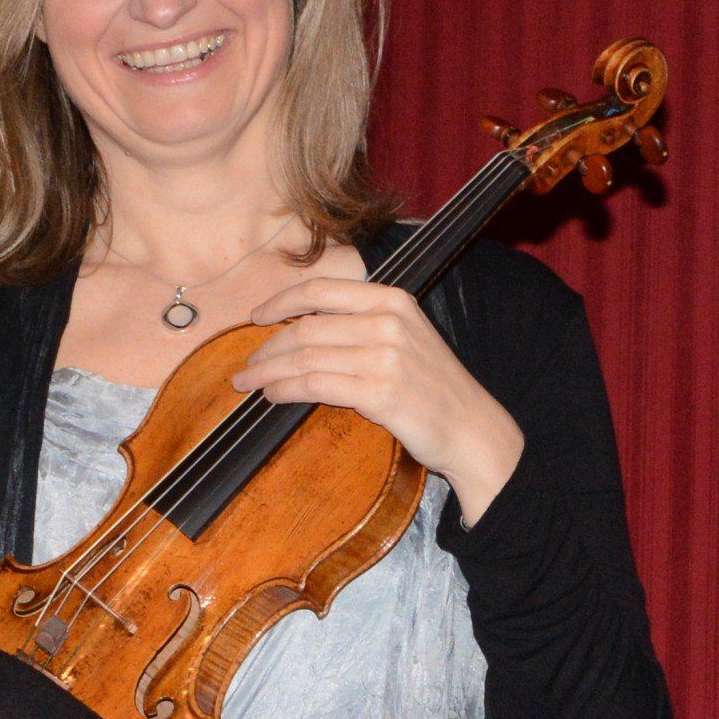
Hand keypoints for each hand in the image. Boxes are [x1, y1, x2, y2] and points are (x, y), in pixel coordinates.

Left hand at [232, 277, 523, 521]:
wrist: (472, 428)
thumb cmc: (433, 387)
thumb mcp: (405, 338)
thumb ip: (362, 324)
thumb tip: (302, 328)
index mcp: (392, 300)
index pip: (322, 290)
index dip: (281, 301)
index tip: (256, 317)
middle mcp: (388, 322)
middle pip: (307, 327)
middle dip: (268, 347)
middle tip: (247, 365)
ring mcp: (385, 356)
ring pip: (306, 357)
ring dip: (269, 371)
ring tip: (249, 383)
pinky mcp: (379, 392)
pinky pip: (316, 385)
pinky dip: (287, 390)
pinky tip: (273, 396)